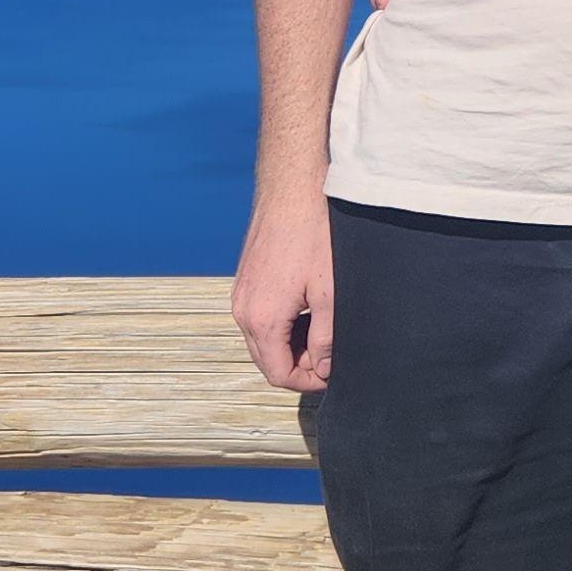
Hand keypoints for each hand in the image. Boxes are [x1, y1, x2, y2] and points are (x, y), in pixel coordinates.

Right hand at [233, 191, 338, 390]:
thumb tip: (323, 367)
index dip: (307, 381)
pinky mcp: (245, 280)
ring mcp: (240, 294)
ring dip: (290, 344)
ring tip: (322, 329)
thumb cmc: (312, 234)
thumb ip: (325, 338)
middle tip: (330, 353)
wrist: (292, 189)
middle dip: (298, 365)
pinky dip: (280, 325)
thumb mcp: (329, 292)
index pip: (278, 374)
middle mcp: (242, 310)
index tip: (332, 371)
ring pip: (261, 340)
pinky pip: (258, 318)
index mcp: (261, 319)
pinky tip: (306, 309)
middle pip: (266, 361)